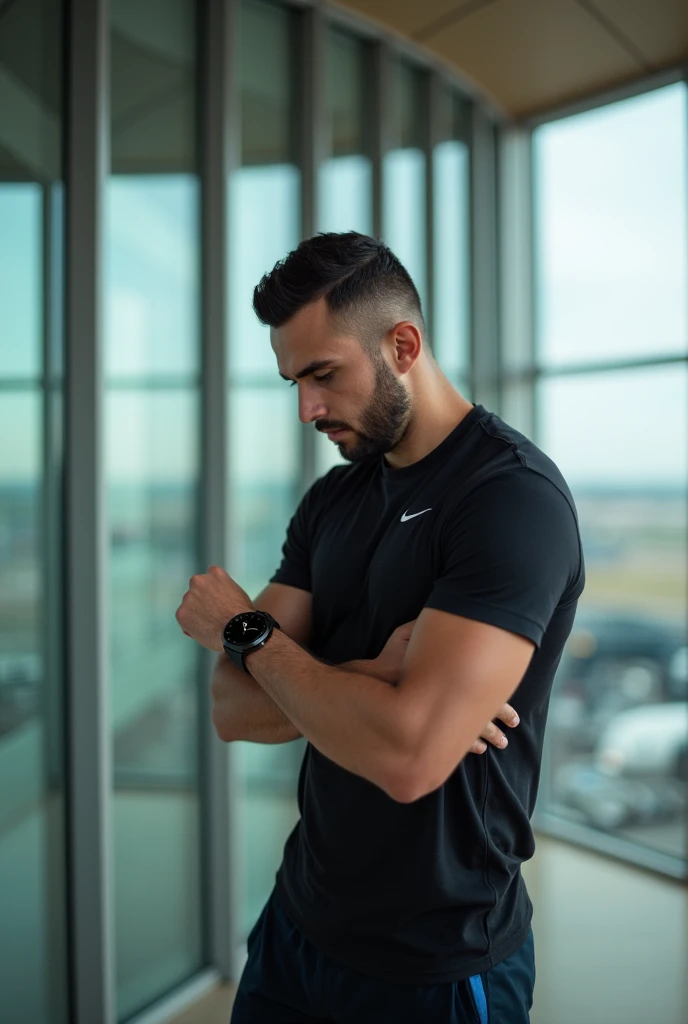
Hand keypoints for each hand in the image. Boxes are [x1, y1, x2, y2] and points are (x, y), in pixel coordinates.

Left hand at [175, 564, 252, 651]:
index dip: (212, 588)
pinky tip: (203, 631)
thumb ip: (224, 590)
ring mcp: (188, 597)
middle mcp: (198, 581)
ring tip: (209, 625)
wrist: (237, 631)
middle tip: (211, 612)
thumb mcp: (237, 592)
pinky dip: (191, 625)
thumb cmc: (242, 614)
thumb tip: (217, 597)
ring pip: (189, 604)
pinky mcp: (181, 613)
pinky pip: (185, 619)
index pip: (209, 576)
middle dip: (201, 599)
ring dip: (195, 612)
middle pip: (196, 589)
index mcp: (215, 574)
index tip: (216, 598)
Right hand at [371, 621, 519, 753]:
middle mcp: (444, 702)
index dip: (501, 709)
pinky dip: (461, 746)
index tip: (514, 719)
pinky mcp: (421, 727)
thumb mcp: (405, 636)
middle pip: (477, 720)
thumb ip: (423, 631)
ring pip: (463, 735)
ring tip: (495, 746)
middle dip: (493, 731)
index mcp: (448, 681)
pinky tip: (474, 750)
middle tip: (505, 741)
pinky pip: (446, 741)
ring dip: (481, 740)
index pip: (484, 697)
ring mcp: (432, 718)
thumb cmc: (387, 659)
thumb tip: (448, 619)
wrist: (364, 685)